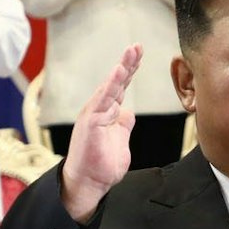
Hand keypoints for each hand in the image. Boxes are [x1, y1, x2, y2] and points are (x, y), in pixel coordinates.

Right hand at [59, 44, 141, 222]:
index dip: (130, 70)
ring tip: (131, 51)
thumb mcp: (120, 141)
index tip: (139, 54)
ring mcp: (95, 114)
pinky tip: (119, 71)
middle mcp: (100, 109)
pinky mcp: (91, 122)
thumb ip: (123, 125)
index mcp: (107, 112)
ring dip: (122, 68)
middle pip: (116, 81)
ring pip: (110, 86)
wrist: (88, 183)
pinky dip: (111, 84)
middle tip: (137, 45)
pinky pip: (103, 99)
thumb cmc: (101, 164)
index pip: (121, 87)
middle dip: (128, 62)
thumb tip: (128, 113)